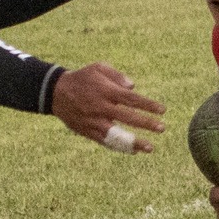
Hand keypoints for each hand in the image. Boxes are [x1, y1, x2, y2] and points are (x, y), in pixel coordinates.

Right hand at [50, 64, 164, 152]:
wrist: (56, 93)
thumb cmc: (82, 78)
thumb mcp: (98, 68)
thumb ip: (117, 75)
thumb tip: (133, 86)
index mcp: (105, 91)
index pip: (131, 99)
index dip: (148, 105)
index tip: (162, 110)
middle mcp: (101, 107)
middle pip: (127, 117)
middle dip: (146, 123)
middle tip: (162, 128)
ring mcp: (94, 121)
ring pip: (117, 134)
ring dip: (134, 142)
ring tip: (150, 148)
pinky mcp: (88, 131)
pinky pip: (106, 142)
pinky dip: (119, 147)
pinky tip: (133, 150)